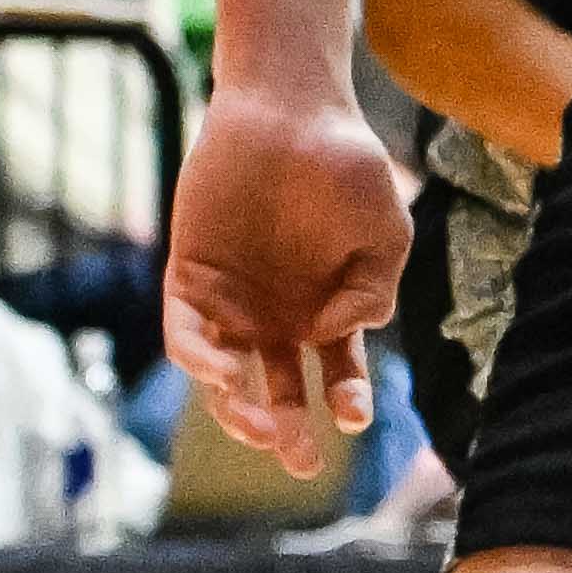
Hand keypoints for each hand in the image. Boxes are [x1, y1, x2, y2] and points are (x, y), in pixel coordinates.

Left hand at [165, 75, 405, 461]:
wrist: (286, 111)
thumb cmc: (345, 165)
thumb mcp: (386, 230)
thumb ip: (376, 289)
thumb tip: (339, 334)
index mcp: (329, 310)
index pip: (336, 374)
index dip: (346, 401)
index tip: (353, 416)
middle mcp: (279, 315)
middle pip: (279, 391)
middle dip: (286, 432)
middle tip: (296, 461)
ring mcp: (232, 301)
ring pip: (227, 377)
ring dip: (238, 411)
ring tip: (257, 425)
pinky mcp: (189, 279)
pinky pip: (185, 335)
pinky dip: (199, 359)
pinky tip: (221, 371)